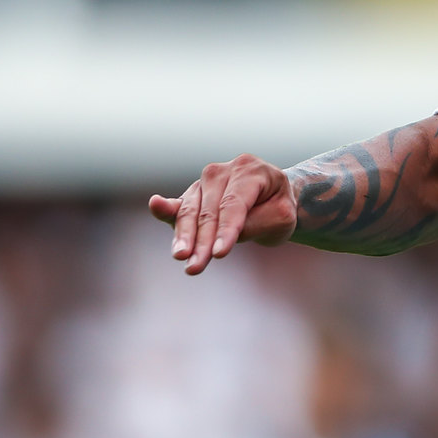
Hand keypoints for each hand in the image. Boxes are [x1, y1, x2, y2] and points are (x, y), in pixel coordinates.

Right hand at [149, 153, 297, 273]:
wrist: (272, 198)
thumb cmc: (278, 209)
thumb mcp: (281, 218)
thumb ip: (255, 223)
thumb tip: (221, 234)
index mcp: (252, 171)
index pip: (235, 204)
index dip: (227, 230)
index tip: (219, 254)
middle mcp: (224, 170)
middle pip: (210, 210)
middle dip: (202, 241)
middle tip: (195, 267)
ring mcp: (205, 181)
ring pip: (191, 210)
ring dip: (184, 237)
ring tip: (181, 257)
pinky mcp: (192, 195)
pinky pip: (179, 206)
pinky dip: (167, 211)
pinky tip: (157, 205)